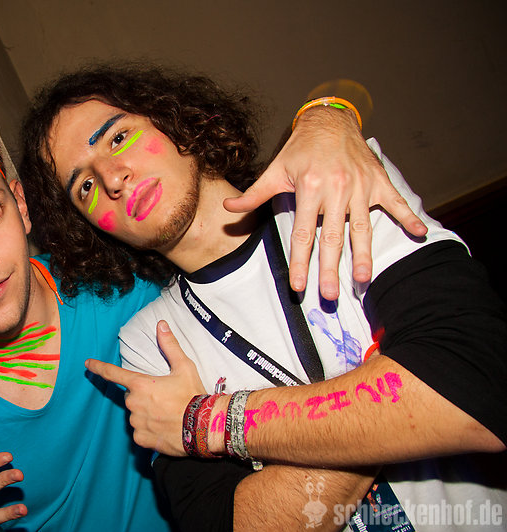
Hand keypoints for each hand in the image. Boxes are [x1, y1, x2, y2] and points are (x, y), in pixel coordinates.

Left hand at [85, 321, 205, 455]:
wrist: (204, 427)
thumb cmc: (193, 396)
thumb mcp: (184, 367)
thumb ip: (169, 345)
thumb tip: (161, 324)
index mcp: (141, 385)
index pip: (113, 374)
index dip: (99, 367)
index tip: (88, 363)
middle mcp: (134, 404)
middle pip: (132, 396)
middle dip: (143, 395)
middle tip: (165, 398)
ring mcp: (137, 423)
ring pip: (136, 414)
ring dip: (147, 413)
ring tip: (168, 414)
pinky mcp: (142, 439)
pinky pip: (141, 431)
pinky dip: (150, 429)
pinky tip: (165, 428)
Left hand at [223, 106, 427, 299]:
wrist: (330, 120)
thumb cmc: (301, 148)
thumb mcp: (275, 170)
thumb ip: (254, 194)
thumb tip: (229, 209)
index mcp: (310, 188)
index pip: (303, 233)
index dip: (300, 261)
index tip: (298, 285)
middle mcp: (336, 189)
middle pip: (333, 237)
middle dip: (330, 268)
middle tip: (329, 295)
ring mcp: (360, 186)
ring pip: (362, 227)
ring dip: (364, 254)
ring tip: (363, 279)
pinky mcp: (378, 180)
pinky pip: (396, 201)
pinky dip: (409, 216)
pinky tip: (420, 233)